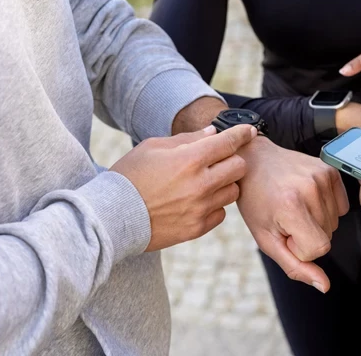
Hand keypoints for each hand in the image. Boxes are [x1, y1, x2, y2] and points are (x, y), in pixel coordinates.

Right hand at [111, 125, 253, 251]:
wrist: (110, 217)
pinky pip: (221, 213)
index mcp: (190, 159)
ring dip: (224, 184)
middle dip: (232, 159)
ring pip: (233, 191)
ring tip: (204, 183)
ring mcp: (200, 208)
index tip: (250, 131)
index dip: (242, 134)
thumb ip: (187, 139)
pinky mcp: (197, 229)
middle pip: (239, 167)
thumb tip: (213, 133)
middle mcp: (200, 184)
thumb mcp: (153, 147)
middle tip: (218, 160)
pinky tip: (197, 202)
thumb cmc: (129, 176)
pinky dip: (215, 206)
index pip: (229, 142)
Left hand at [236, 138, 348, 292]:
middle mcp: (311, 188)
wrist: (255, 161)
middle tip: (285, 216)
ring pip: (334, 224)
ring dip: (316, 222)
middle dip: (307, 234)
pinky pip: (341, 207)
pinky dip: (327, 208)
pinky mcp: (330, 170)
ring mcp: (322, 176)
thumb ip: (295, 266)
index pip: (318, 249)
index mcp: (291, 207)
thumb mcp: (266, 239)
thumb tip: (325, 286)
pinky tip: (307, 196)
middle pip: (327, 237)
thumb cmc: (256, 202)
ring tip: (293, 204)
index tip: (282, 231)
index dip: (299, 248)